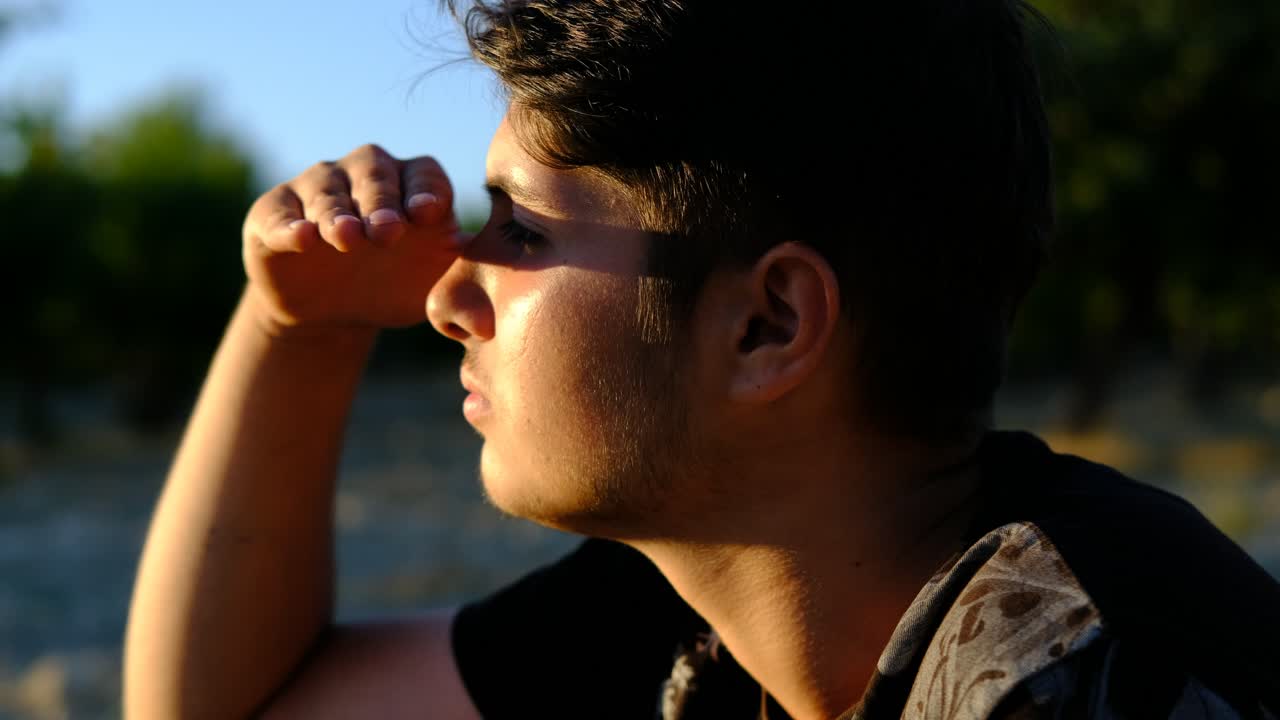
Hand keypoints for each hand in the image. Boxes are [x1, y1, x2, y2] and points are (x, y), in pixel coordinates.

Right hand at [241, 144, 461, 336]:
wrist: (334, 311)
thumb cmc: (394, 285)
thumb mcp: (432, 288)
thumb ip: (465, 292)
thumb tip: (493, 317)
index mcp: (411, 186)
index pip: (424, 173)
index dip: (427, 190)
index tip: (431, 215)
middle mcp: (363, 176)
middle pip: (376, 174)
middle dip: (382, 201)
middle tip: (389, 231)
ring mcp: (316, 189)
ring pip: (327, 189)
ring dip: (338, 212)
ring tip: (346, 238)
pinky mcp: (272, 213)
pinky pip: (279, 212)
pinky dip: (289, 225)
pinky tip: (302, 240)